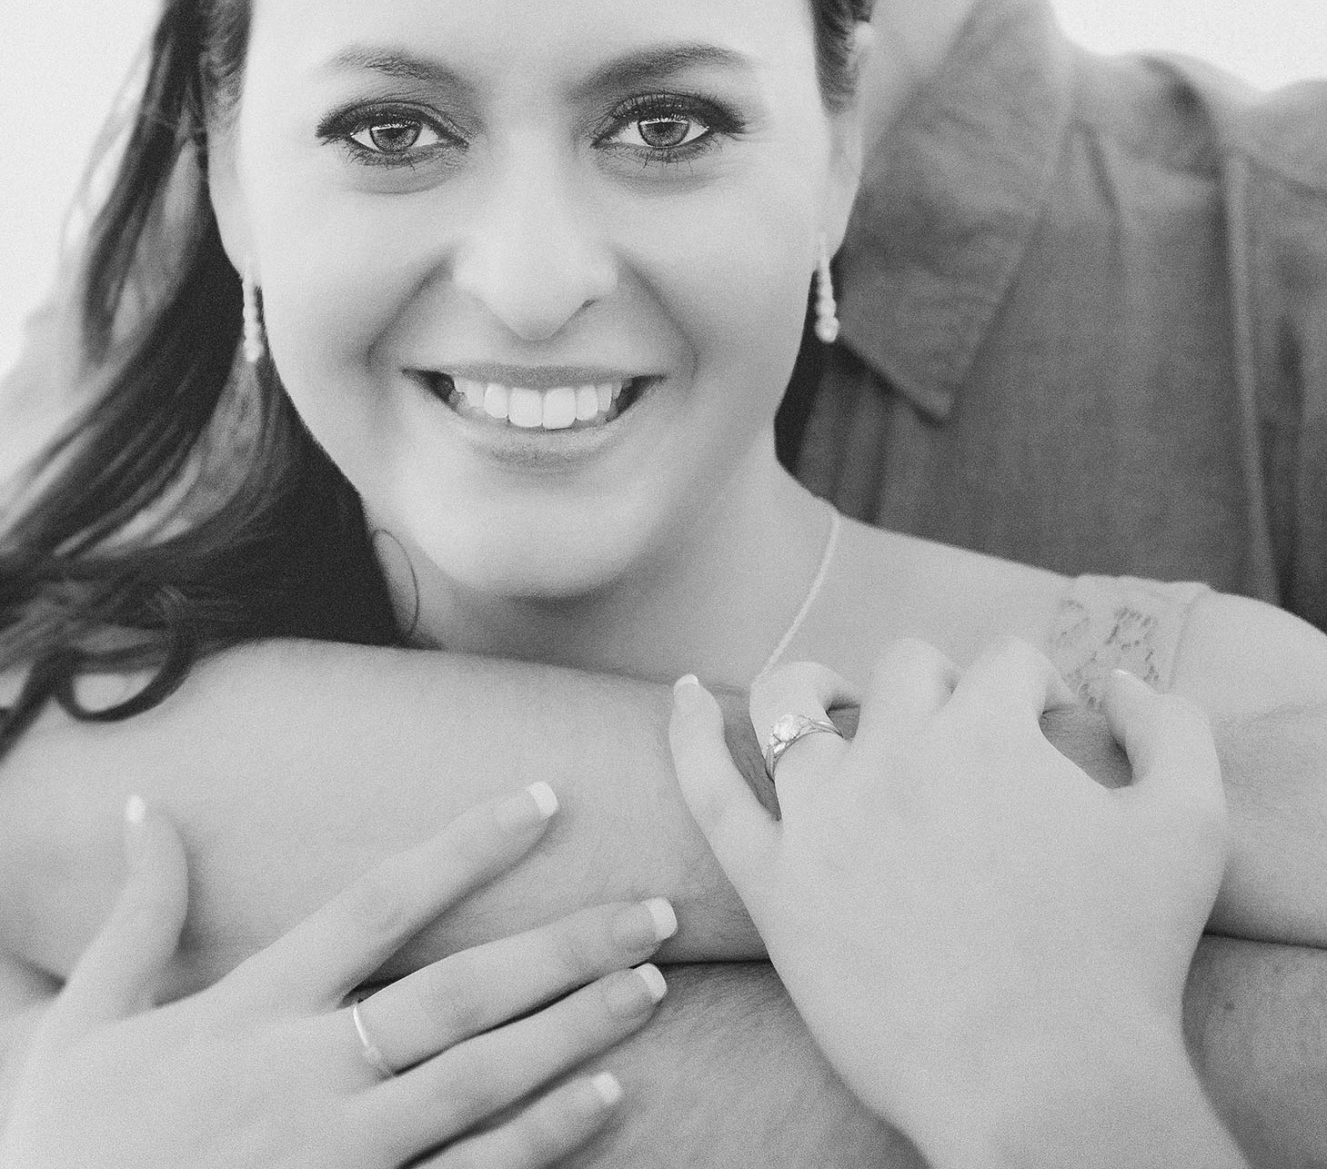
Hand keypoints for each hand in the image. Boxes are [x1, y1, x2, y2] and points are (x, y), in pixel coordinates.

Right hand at [0, 785, 676, 1168]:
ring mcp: (335, 1154)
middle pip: (458, 993)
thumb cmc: (67, 1146)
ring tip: (651, 987)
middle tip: (654, 911)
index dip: (468, 847)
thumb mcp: (81, 1026)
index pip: (380, 903)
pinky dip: (540, 1138)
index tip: (547, 798)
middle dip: (563, 947)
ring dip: (574, 1031)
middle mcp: (301, 1075)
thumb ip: (136, 919)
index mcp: (246, 1011)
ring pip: (478, 1080)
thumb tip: (148, 809)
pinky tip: (606, 1100)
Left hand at [671, 640, 1245, 1168]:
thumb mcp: (1192, 823)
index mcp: (990, 728)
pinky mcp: (775, 887)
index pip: (1007, 663)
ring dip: (822, 688)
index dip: (1037, 693)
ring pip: (794, 703)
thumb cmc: (1127, 959)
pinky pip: (709, 788)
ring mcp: (825, 816)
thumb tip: (1122, 680)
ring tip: (841, 706)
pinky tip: (682, 695)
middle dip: (944, 693)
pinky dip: (688, 730)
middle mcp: (899, 751)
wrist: (1046, 1082)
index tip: (1051, 735)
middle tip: (967, 751)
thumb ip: (1174, 726)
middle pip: (908, 672)